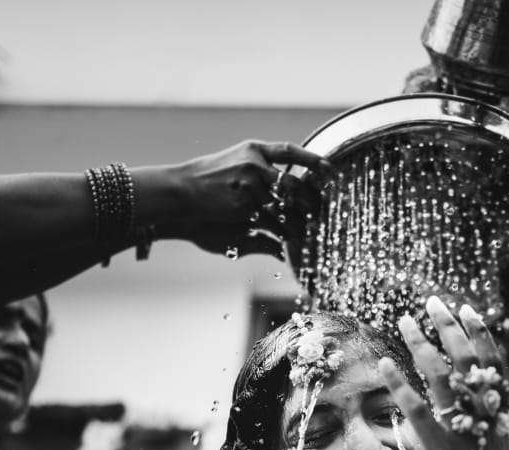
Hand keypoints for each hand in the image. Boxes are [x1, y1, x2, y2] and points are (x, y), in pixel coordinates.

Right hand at [153, 140, 328, 256]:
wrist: (176, 196)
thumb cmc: (203, 189)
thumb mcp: (233, 176)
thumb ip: (259, 183)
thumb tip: (279, 198)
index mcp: (252, 150)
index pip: (289, 150)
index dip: (312, 160)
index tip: (331, 170)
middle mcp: (254, 163)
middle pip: (295, 181)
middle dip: (312, 199)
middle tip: (323, 211)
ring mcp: (250, 183)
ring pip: (288, 203)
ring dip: (302, 219)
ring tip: (312, 229)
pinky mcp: (246, 205)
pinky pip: (276, 222)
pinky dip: (288, 233)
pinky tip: (296, 240)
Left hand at [380, 297, 508, 449]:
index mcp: (502, 417)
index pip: (493, 364)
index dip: (480, 334)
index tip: (468, 310)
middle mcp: (485, 418)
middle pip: (467, 362)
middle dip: (449, 328)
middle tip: (433, 303)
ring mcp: (462, 432)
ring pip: (442, 378)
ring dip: (422, 346)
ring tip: (406, 322)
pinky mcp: (439, 449)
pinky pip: (417, 410)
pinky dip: (400, 385)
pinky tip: (385, 363)